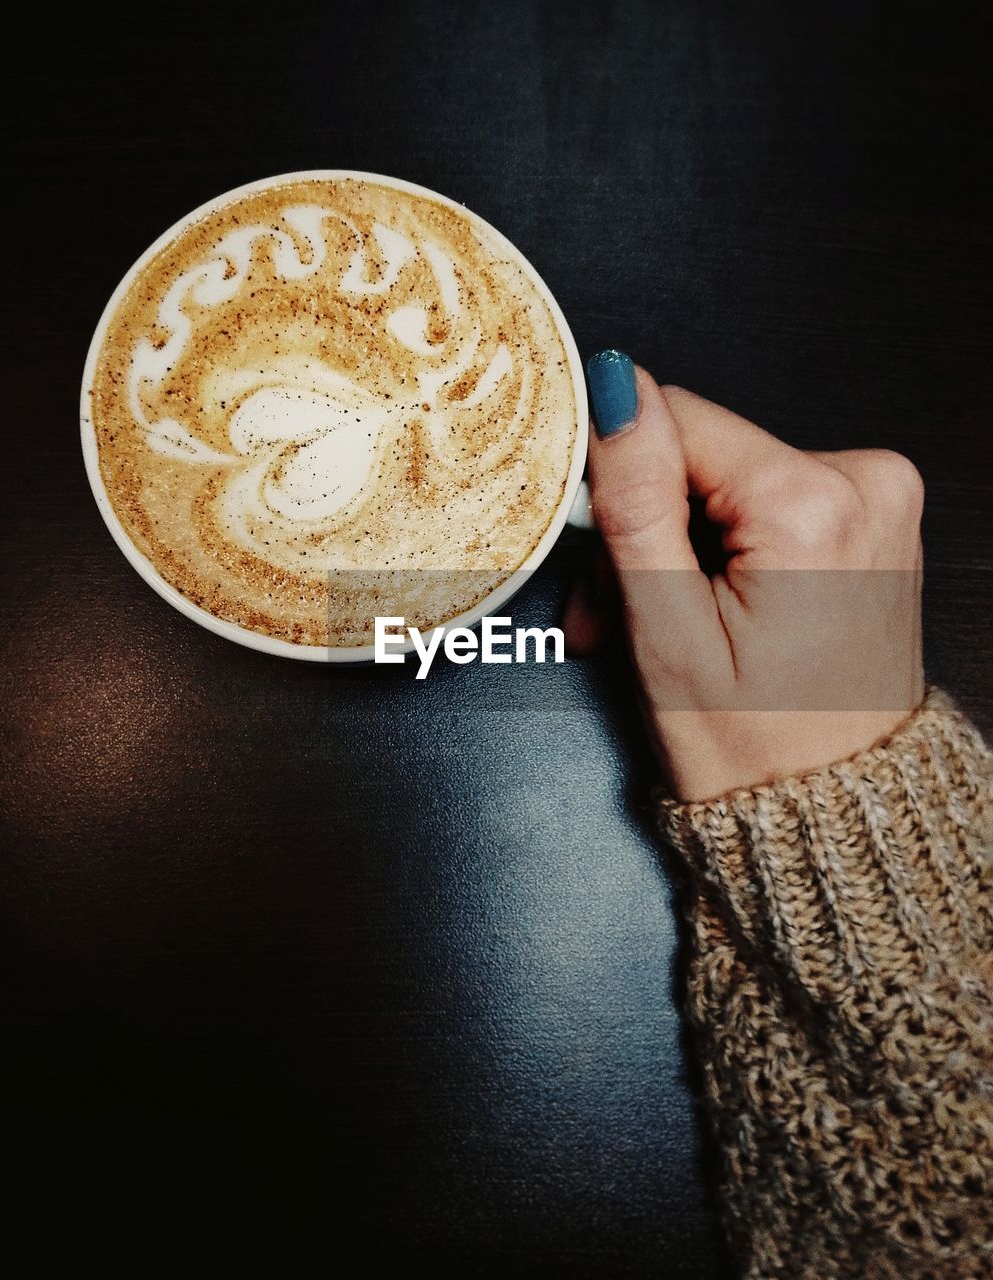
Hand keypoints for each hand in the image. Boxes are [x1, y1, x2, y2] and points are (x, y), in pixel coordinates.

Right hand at [565, 352, 924, 801]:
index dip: (619, 484)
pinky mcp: (872, 521)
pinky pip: (769, 504)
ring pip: (728, 481)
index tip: (601, 557)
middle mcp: (867, 483)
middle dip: (645, 530)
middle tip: (618, 611)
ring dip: (679, 547)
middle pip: (703, 455)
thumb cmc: (759, 750)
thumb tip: (615, 390)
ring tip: (661, 625)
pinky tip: (708, 609)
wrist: (834, 814)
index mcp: (816, 502)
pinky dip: (725, 551)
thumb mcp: (668, 630)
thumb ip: (636, 500)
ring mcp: (878, 501)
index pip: (675, 419)